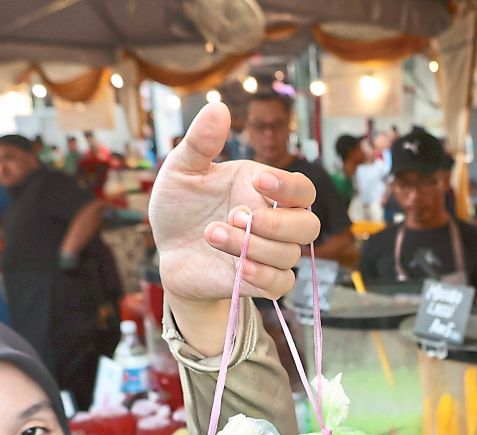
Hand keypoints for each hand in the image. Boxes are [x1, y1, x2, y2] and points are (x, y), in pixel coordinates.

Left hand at [149, 102, 320, 303]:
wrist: (167, 250)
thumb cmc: (181, 207)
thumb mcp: (182, 170)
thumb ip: (200, 143)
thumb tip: (218, 108)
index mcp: (266, 191)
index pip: (302, 189)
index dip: (289, 187)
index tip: (260, 182)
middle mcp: (276, 222)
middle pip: (308, 226)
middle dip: (277, 223)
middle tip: (234, 216)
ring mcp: (270, 254)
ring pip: (289, 255)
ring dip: (251, 246)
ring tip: (212, 234)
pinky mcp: (261, 282)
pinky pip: (282, 284)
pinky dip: (263, 276)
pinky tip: (237, 268)